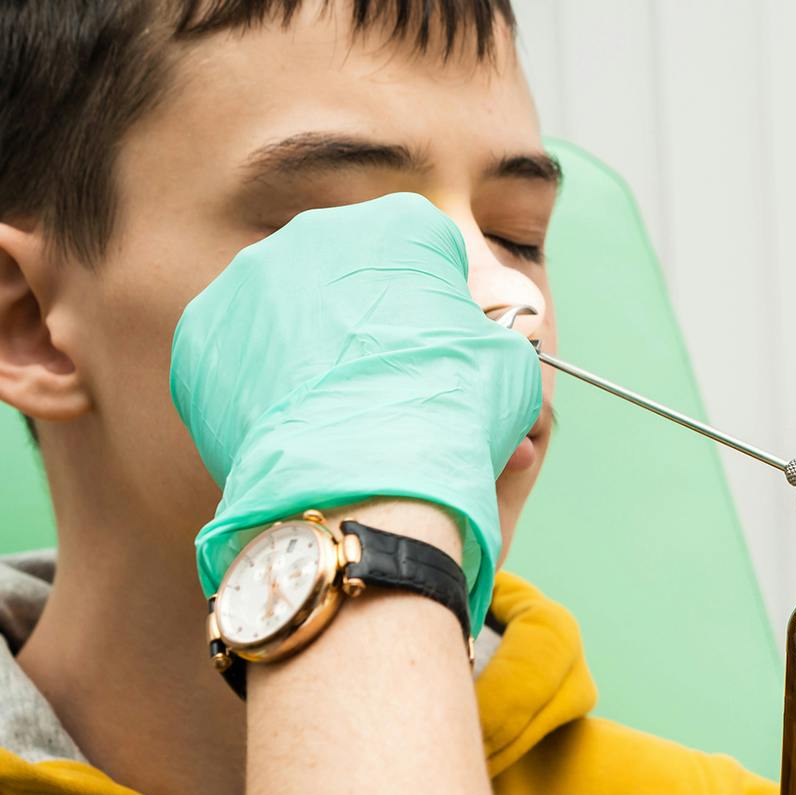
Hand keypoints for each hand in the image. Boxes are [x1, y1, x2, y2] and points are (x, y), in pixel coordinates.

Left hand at [170, 192, 540, 632]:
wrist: (364, 484)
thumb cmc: (451, 418)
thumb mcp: (510, 363)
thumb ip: (494, 329)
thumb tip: (483, 334)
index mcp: (397, 225)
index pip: (426, 249)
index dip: (442, 303)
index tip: (445, 352)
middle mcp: (313, 232)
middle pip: (349, 272)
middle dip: (370, 320)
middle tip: (392, 387)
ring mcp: (247, 282)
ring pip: (291, 311)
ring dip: (317, 352)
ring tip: (343, 417)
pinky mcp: (201, 336)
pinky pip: (243, 356)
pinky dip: (268, 388)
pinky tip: (300, 429)